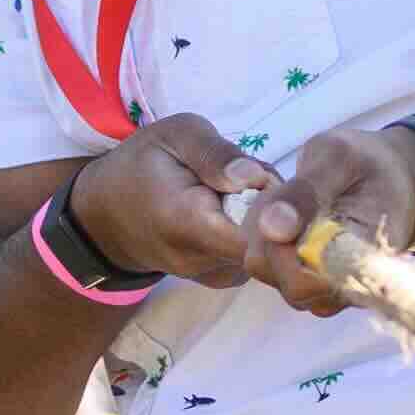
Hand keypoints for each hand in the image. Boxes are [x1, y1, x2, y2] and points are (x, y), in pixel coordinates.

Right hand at [64, 115, 414, 316]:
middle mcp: (207, 262)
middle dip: (297, 221)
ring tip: (292, 199)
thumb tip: (260, 177)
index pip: (259, 234)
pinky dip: (273, 239)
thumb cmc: (139, 164)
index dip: (292, 215)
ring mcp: (215, 276)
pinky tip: (273, 215)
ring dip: (287, 230)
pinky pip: (261, 260)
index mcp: (191, 223)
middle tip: (313, 189)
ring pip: (272, 257)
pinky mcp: (221, 279)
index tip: (311, 192)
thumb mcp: (174, 135)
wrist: (102, 217)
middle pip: (274, 250)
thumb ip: (219, 155)